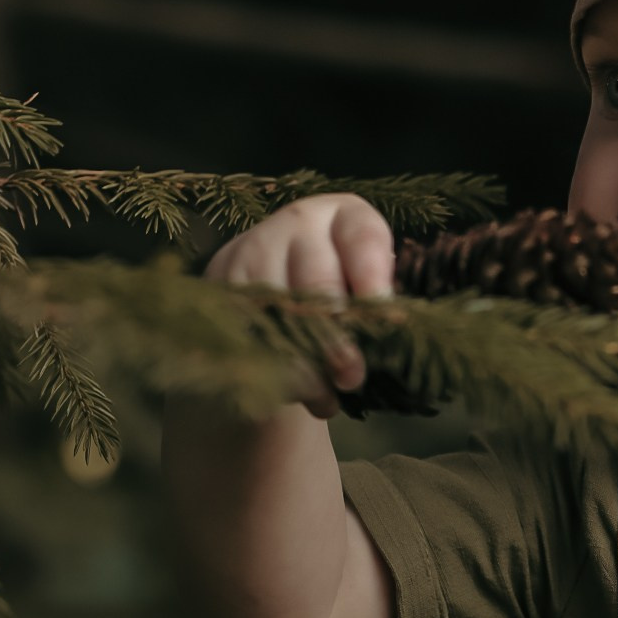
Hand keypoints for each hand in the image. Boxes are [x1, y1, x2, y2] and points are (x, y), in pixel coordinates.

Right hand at [202, 193, 394, 418]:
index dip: (374, 280)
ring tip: (324, 400)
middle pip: (317, 280)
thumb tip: (394, 345)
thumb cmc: (341, 283)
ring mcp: (255, 247)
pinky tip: (291, 393)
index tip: (384, 318)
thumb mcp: (365, 281)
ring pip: (279, 310)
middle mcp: (300, 222)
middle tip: (352, 378)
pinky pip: (246, 328)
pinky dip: (270, 366)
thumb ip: (377, 304)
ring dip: (303, 364)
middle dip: (337, 336)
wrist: (276, 272)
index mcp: (345, 217)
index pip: (363, 240)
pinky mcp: (223, 280)